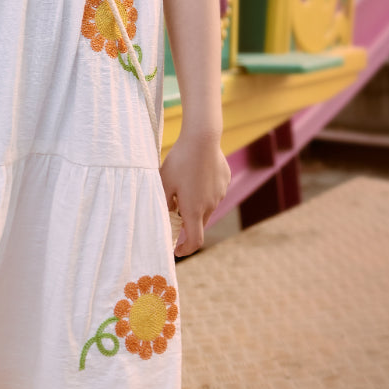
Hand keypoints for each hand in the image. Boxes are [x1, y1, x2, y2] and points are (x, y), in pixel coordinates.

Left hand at [160, 131, 230, 257]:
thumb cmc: (180, 161)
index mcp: (194, 210)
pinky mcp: (224, 182)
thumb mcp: (164, 183)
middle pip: (199, 223)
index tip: (177, 250)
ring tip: (183, 184)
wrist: (202, 138)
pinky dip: (204, 190)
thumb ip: (163, 204)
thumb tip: (165, 218)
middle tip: (173, 209)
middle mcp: (210, 205)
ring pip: (206, 206)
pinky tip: (196, 173)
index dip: (186, 249)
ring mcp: (220, 194)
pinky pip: (213, 192)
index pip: (195, 240)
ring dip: (195, 203)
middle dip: (187, 222)